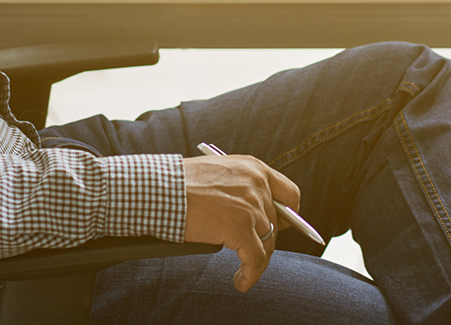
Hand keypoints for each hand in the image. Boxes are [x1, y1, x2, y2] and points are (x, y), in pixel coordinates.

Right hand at [183, 153, 300, 292]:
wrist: (161, 188)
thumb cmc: (180, 183)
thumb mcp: (219, 173)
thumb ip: (240, 187)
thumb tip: (253, 213)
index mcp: (254, 167)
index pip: (289, 193)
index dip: (287, 214)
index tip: (280, 226)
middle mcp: (258, 184)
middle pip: (276, 222)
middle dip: (265, 240)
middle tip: (250, 252)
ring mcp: (251, 206)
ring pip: (267, 243)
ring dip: (256, 260)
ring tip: (244, 272)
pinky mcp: (241, 228)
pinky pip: (256, 259)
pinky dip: (250, 274)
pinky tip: (241, 281)